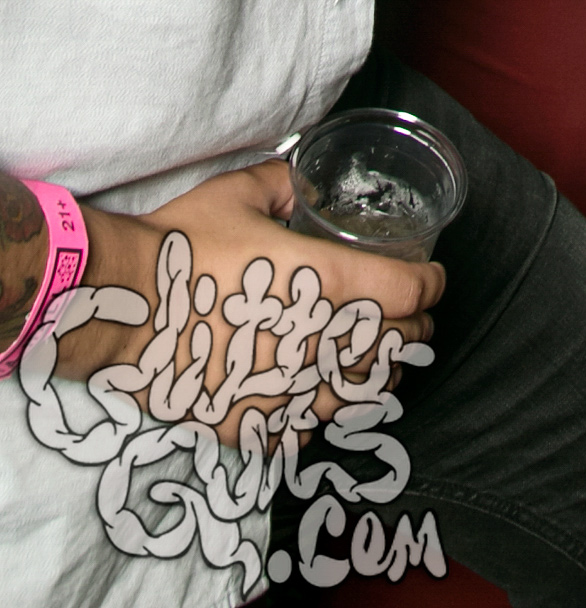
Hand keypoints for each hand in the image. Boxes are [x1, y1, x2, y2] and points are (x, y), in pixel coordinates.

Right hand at [65, 159, 441, 433]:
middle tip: (418, 321)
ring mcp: (289, 390)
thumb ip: (286, 182)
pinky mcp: (255, 423)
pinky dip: (327, 414)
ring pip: (363, 395)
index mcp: (327, 282)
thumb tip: (303, 183)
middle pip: (397, 346)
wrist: (124, 307)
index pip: (409, 292)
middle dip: (416, 331)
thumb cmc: (184, 247)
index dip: (432, 285)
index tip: (434, 280)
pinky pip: (310, 429)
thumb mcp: (242, 192)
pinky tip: (325, 401)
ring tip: (387, 365)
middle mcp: (319, 342)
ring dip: (384, 377)